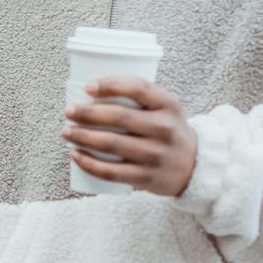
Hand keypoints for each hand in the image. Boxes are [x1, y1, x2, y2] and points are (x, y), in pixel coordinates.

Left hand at [61, 77, 196, 196]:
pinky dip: (89, 163)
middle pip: (118, 117)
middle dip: (86, 113)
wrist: (195, 166)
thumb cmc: (167, 129)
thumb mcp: (165, 107)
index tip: (87, 87)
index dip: (110, 85)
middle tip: (68, 111)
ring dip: (82, 136)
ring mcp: (156, 154)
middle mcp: (164, 128)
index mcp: (169, 104)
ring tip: (66, 132)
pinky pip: (111, 171)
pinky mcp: (146, 177)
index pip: (138, 88)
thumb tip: (89, 90)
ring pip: (111, 143)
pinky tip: (75, 155)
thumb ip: (139, 96)